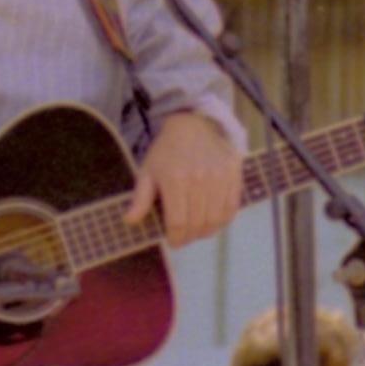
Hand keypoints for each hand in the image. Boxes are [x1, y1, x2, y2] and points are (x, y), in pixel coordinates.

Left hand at [127, 114, 241, 246]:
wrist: (194, 124)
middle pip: (198, 224)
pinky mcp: (234, 174)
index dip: (176, 238)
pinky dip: (223, 220)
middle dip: (190, 237)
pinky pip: (231, 208)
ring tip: (198, 230)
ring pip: (216, 220)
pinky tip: (213, 220)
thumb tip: (130, 221)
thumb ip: (140, 198)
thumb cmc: (167, 151)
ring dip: (206, 231)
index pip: (178, 223)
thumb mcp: (148, 171)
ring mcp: (220, 177)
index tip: (173, 241)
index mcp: (175, 180)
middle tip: (184, 237)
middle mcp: (200, 180)